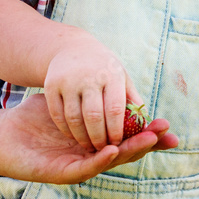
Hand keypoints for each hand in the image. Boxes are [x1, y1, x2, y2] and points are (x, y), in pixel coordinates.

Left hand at [0, 93, 177, 184]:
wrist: (3, 137)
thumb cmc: (34, 121)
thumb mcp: (67, 104)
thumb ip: (90, 99)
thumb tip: (114, 83)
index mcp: (95, 142)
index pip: (128, 138)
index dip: (149, 135)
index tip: (168, 126)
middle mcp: (91, 157)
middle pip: (127, 151)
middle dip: (148, 143)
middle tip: (167, 134)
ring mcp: (79, 167)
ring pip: (111, 161)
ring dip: (130, 151)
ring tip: (147, 140)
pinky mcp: (64, 173)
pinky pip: (86, 167)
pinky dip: (100, 160)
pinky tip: (112, 149)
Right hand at [43, 36, 138, 150]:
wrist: (73, 48)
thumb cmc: (104, 69)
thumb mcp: (121, 78)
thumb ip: (133, 102)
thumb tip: (147, 126)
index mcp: (111, 75)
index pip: (115, 109)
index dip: (116, 130)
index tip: (117, 144)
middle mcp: (89, 76)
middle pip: (94, 116)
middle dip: (99, 138)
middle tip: (102, 150)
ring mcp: (68, 80)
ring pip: (74, 117)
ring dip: (81, 137)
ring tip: (89, 147)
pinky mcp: (51, 85)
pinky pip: (58, 114)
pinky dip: (66, 129)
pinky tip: (73, 136)